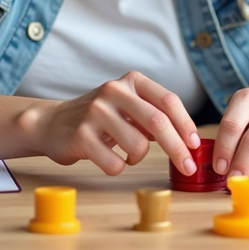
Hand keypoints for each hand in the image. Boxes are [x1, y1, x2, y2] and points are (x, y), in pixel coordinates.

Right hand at [24, 71, 200, 176]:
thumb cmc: (101, 118)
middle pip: (158, 122)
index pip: (168, 101)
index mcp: (131, 81)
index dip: (186, 125)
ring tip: (127, 153)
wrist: (53, 123)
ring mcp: (95, 112)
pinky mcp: (81, 135)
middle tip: (188, 168)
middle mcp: (114, 91)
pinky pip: (115, 163)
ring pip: (138, 146)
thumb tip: (189, 142)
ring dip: (138, 158)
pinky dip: (118, 167)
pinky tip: (108, 157)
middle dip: (178, 149)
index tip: (195, 146)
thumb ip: (155, 116)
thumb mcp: (128, 106)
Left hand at [212, 88, 248, 178]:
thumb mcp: (245, 120)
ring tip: (241, 180)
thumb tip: (220, 166)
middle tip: (229, 176)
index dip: (223, 147)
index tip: (219, 166)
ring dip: (248, 165)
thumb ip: (232, 139)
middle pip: (247, 135)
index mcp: (246, 99)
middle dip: (236, 159)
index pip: (230, 123)